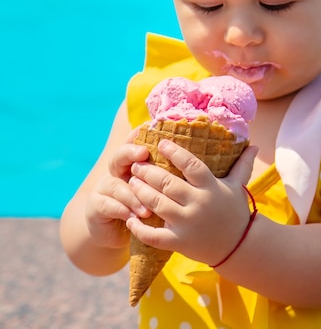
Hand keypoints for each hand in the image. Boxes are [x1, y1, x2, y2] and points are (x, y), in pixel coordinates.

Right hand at [85, 129, 150, 249]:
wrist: (111, 231)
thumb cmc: (139, 207)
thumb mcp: (152, 191)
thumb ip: (162, 176)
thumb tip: (185, 160)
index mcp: (131, 165)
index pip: (133, 144)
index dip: (139, 135)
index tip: (149, 128)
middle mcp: (116, 172)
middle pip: (120, 155)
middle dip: (131, 151)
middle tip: (144, 153)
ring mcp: (104, 187)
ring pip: (116, 184)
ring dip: (133, 194)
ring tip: (148, 206)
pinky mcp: (96, 205)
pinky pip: (108, 205)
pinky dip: (123, 210)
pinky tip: (134, 217)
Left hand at [126, 140, 257, 265]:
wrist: (239, 247)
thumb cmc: (235, 212)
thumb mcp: (238, 187)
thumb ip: (242, 164)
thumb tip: (254, 145)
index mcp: (211, 187)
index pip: (190, 165)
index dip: (174, 152)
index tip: (160, 142)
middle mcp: (199, 204)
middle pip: (168, 183)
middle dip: (148, 172)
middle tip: (136, 164)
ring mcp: (188, 224)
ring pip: (158, 205)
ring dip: (141, 192)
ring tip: (131, 181)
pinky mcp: (180, 243)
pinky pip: (155, 236)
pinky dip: (139, 229)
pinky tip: (130, 219)